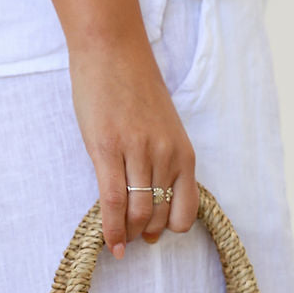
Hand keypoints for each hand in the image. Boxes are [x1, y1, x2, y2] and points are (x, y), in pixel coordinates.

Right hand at [69, 37, 197, 257]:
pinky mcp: (107, 149)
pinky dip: (112, 230)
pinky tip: (111, 244)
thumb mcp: (163, 129)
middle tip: (132, 236)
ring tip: (120, 237)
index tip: (156, 231)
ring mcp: (137, 153)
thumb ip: (163, 162)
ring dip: (128, 233)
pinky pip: (113, 202)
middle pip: (158, 215)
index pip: (185, 210)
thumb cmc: (134, 88)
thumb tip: (152, 199)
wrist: (112, 49)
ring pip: (138, 213)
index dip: (170, 228)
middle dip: (145, 233)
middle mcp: (166, 155)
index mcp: (183, 153)